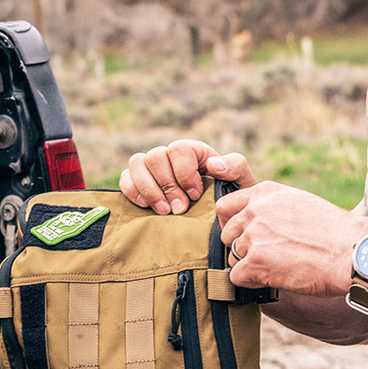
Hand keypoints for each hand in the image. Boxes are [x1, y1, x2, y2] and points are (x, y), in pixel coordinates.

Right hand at [119, 138, 257, 213]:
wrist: (218, 219)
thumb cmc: (231, 198)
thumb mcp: (242, 182)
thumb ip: (236, 167)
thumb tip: (214, 165)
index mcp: (194, 151)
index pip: (179, 149)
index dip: (184, 172)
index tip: (195, 195)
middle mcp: (170, 156)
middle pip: (156, 156)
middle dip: (167, 186)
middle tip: (180, 210)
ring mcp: (152, 169)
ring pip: (137, 163)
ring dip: (148, 189)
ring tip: (164, 212)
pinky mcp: (139, 184)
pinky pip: (125, 178)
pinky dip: (132, 191)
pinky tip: (146, 206)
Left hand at [218, 181, 367, 297]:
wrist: (353, 252)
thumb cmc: (334, 232)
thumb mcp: (300, 203)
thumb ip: (272, 208)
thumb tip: (254, 222)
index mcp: (265, 192)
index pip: (226, 206)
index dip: (233, 224)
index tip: (245, 235)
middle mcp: (255, 210)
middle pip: (227, 234)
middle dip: (242, 247)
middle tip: (267, 256)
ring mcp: (254, 236)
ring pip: (232, 256)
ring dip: (249, 265)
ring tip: (278, 267)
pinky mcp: (256, 262)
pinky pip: (236, 277)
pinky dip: (252, 282)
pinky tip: (274, 279)